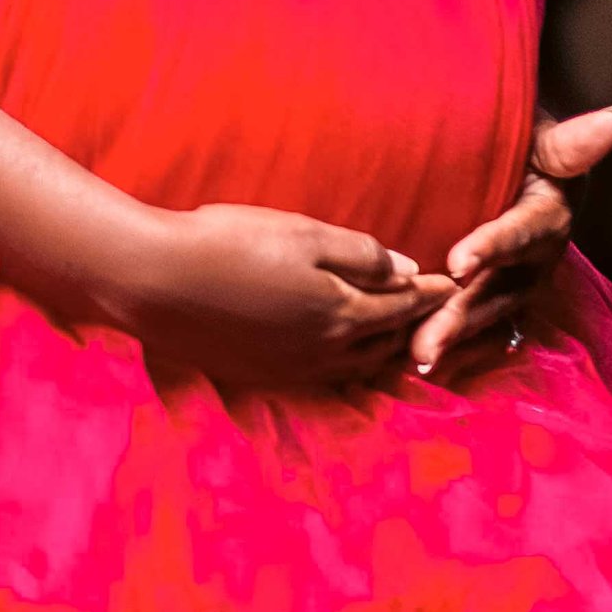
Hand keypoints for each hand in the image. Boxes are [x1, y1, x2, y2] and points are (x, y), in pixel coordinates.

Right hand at [115, 201, 438, 392]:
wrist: (156, 283)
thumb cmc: (228, 243)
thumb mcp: (302, 234)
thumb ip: (359, 255)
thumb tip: (408, 270)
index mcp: (342, 313)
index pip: (403, 305)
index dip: (431, 293)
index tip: (455, 284)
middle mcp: (326, 352)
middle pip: (387, 342)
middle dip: (417, 326)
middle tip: (440, 315)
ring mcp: (294, 370)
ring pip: (359, 366)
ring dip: (386, 350)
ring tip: (402, 339)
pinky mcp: (265, 377)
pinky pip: (327, 377)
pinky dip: (350, 365)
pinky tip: (345, 356)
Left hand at [409, 105, 611, 382]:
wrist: (518, 166)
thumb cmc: (526, 144)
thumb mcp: (546, 139)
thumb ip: (571, 140)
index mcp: (549, 216)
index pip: (522, 233)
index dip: (492, 247)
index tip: (457, 264)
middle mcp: (538, 259)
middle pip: (501, 289)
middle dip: (463, 315)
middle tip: (427, 340)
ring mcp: (518, 284)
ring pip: (486, 315)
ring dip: (453, 337)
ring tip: (419, 357)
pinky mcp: (496, 299)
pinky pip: (475, 326)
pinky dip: (448, 342)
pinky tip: (411, 358)